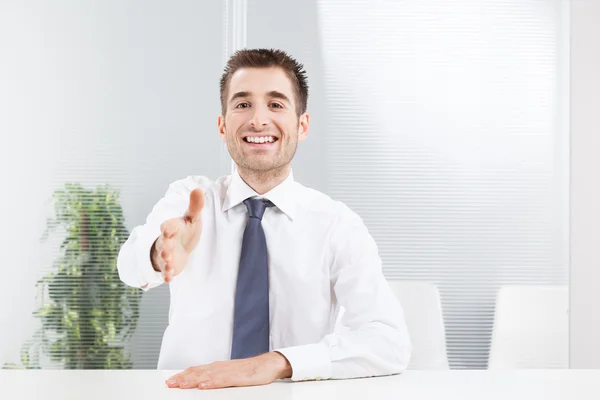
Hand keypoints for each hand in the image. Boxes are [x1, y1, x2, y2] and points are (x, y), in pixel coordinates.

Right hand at [152, 188, 203, 282]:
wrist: (180, 246)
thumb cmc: (186, 229)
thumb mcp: (192, 218)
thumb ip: (195, 206)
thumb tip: (198, 189)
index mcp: (172, 227)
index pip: (168, 226)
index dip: (168, 227)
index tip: (167, 229)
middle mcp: (166, 240)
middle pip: (164, 243)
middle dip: (165, 246)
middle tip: (167, 250)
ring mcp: (167, 254)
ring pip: (164, 257)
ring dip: (165, 261)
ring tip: (169, 264)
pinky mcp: (170, 266)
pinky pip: (166, 270)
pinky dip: (167, 274)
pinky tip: (169, 278)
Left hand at [165, 352, 292, 389]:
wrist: (268, 364)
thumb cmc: (250, 370)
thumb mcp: (230, 373)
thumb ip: (216, 377)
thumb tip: (202, 381)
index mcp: (218, 367)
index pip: (196, 370)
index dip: (183, 375)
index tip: (171, 380)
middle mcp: (220, 367)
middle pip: (198, 372)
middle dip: (183, 378)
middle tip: (170, 383)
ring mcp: (229, 371)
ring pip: (207, 376)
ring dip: (193, 380)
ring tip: (182, 384)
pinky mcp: (238, 377)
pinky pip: (223, 380)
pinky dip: (213, 382)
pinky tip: (205, 385)